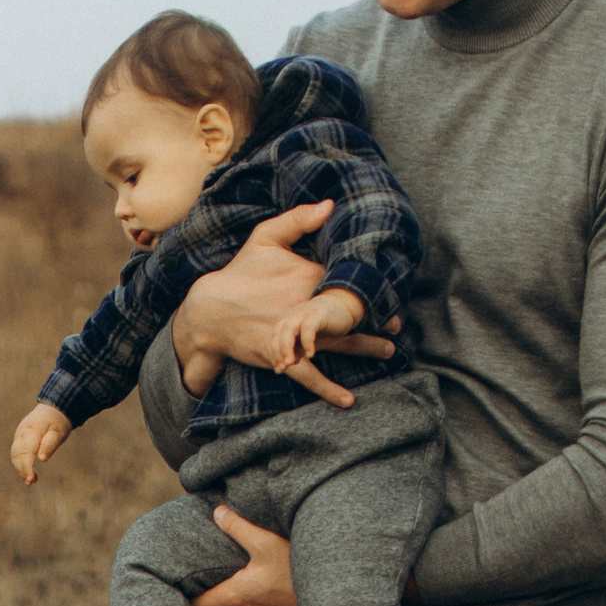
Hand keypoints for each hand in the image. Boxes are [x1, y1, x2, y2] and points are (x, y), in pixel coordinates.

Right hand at [10, 405, 70, 485]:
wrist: (52, 409)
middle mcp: (21, 433)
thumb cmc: (57, 422)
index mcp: (31, 431)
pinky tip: (28, 473)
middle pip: (17, 455)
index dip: (27, 467)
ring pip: (14, 456)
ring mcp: (18, 435)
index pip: (26, 452)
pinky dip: (20, 464)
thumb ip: (50, 444)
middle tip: (32, 482)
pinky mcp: (19, 439)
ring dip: (20, 469)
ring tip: (31, 481)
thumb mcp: (59, 432)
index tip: (31, 479)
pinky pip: (16, 453)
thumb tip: (42, 459)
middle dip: (22, 470)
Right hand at [170, 202, 397, 404]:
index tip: (388, 285)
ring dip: (365, 347)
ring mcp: (293, 334)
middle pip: (348, 312)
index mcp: (304, 274)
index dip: (367, 282)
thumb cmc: (239, 273)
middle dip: (375, 316)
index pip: (345, 277)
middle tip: (397, 323)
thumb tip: (330, 204)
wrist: (208, 311)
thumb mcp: (265, 237)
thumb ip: (298, 219)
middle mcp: (303, 305)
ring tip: (389, 351)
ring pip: (336, 343)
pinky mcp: (281, 356)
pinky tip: (348, 400)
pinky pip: (309, 375)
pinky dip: (327, 388)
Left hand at [188, 510, 297, 605]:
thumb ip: (238, 527)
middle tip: (198, 578)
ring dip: (227, 601)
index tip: (178, 585)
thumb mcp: (266, 541)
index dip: (184, 597)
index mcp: (234, 597)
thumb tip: (217, 512)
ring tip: (225, 580)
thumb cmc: (296, 571)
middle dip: (204, 597)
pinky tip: (255, 590)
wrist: (332, 596)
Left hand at [266, 285, 365, 373]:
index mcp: (287, 322)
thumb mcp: (307, 341)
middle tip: (283, 368)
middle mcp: (293, 316)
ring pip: (289, 329)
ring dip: (287, 347)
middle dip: (279, 352)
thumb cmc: (322, 326)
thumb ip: (297, 350)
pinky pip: (308, 328)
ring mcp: (304, 313)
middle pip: (279, 334)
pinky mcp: (318, 314)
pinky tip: (310, 355)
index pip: (275, 339)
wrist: (342, 307)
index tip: (279, 370)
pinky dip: (307, 342)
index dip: (275, 355)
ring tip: (291, 363)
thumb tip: (288, 364)